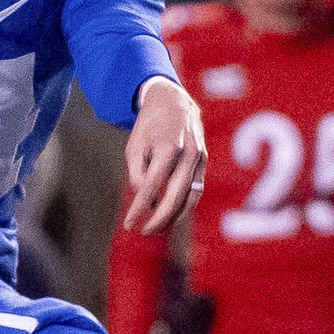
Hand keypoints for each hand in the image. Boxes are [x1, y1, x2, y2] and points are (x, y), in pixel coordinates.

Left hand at [125, 76, 206, 235]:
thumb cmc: (149, 127)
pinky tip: (172, 216)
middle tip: (144, 232)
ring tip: (158, 229)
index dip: (138, 209)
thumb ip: (137, 174)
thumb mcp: (134, 146)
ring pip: (190, 197)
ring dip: (175, 217)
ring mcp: (199, 158)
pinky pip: (196, 190)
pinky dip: (185, 206)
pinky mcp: (204, 161)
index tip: (128, 224)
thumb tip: (145, 201)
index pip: (151, 187)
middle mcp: (187, 154)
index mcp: (166, 148)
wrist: (174, 102)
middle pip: (174, 197)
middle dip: (159, 219)